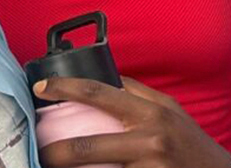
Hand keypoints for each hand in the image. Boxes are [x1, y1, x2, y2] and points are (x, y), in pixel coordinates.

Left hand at [34, 77, 230, 167]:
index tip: (40, 89)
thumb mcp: (170, 110)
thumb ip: (138, 93)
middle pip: (88, 147)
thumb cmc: (191, 142)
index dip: (65, 88)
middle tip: (39, 153)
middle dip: (56, 153)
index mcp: (151, 113)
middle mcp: (150, 141)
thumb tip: (106, 76)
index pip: (99, 93)